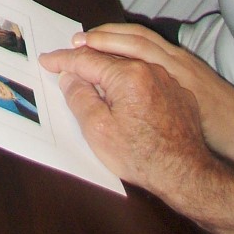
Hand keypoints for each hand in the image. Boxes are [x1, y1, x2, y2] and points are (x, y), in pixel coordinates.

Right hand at [39, 43, 210, 199]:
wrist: (187, 176)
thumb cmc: (141, 156)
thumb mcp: (98, 130)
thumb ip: (79, 98)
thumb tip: (70, 77)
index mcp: (127, 74)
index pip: (86, 59)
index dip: (63, 60)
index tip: (46, 60)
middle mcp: (149, 68)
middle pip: (108, 57)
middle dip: (84, 59)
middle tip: (64, 63)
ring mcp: (168, 79)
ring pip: (129, 63)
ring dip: (108, 65)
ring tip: (91, 70)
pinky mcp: (180, 93)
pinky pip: (148, 76)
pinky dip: (131, 77)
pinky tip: (124, 89)